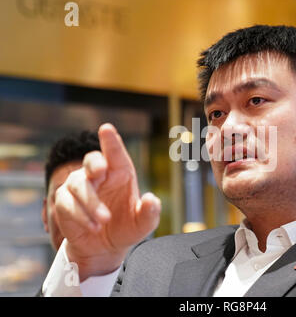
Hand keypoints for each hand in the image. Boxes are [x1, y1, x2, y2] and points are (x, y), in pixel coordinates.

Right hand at [54, 123, 160, 280]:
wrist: (104, 248)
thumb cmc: (126, 228)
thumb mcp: (143, 224)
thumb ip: (149, 213)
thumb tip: (151, 199)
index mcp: (120, 172)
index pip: (115, 153)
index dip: (110, 141)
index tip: (106, 129)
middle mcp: (99, 175)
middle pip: (92, 161)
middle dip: (94, 163)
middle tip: (101, 170)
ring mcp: (79, 186)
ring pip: (78, 186)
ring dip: (91, 203)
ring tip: (104, 221)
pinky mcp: (64, 202)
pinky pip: (67, 204)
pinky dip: (81, 216)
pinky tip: (93, 227)